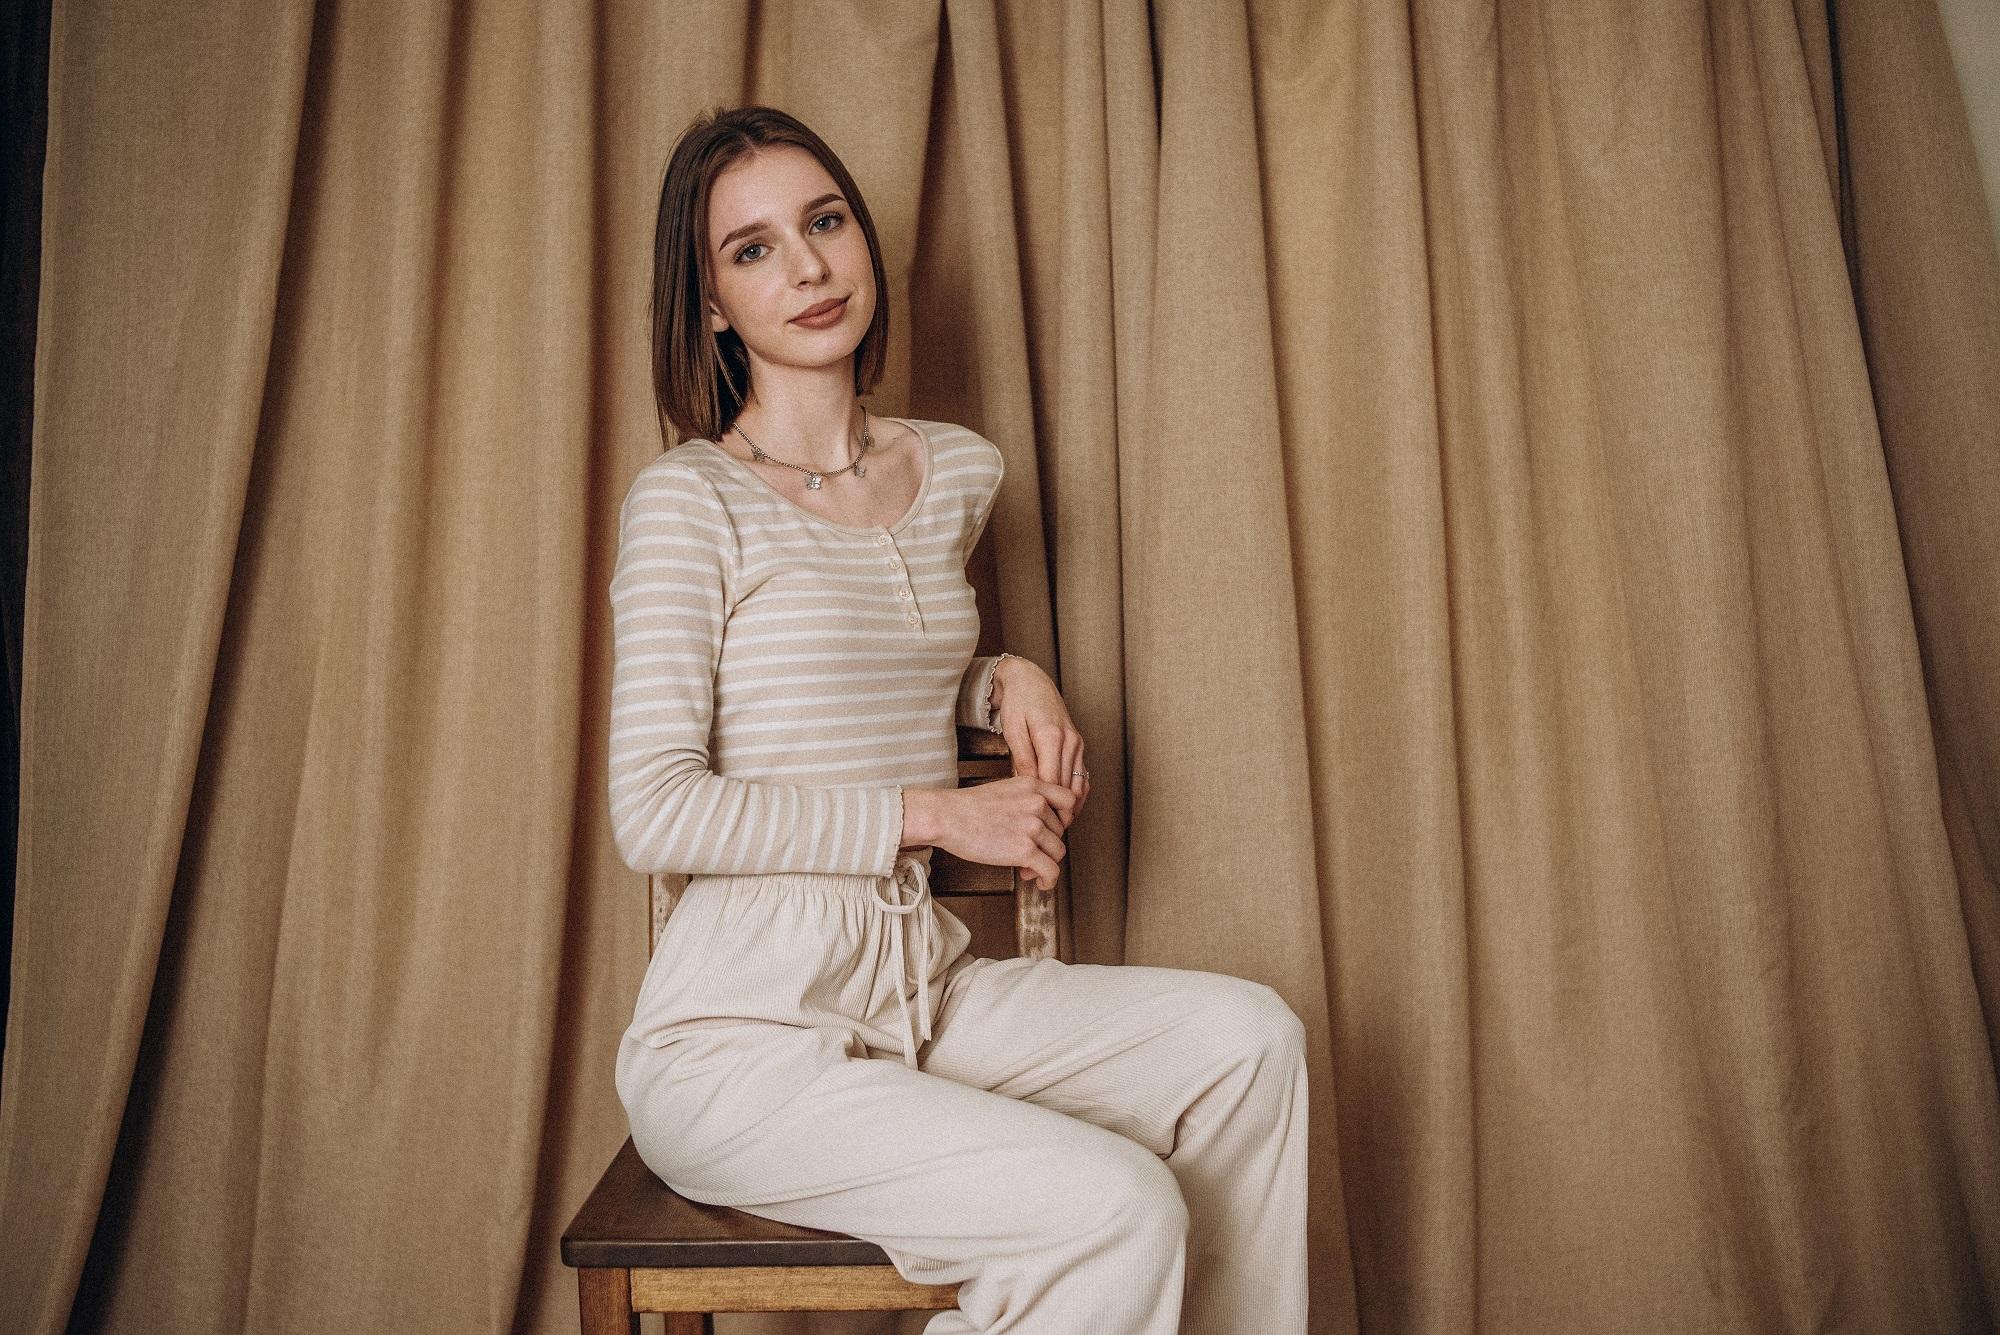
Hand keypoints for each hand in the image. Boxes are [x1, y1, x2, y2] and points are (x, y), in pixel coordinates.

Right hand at [918, 776, 1076, 892]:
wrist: (946, 816)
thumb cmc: (966, 807)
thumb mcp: (1004, 790)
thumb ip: (1026, 801)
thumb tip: (1040, 828)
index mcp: (1033, 786)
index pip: (1069, 801)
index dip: (1063, 819)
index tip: (1050, 831)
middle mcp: (1038, 804)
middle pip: (1060, 832)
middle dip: (1047, 846)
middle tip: (1029, 855)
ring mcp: (1033, 827)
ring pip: (1057, 852)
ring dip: (1045, 864)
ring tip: (1027, 869)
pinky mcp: (1025, 851)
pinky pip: (1051, 871)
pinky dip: (1048, 881)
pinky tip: (1039, 883)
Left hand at [991, 657, 1088, 890]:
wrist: (1030, 680)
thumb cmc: (1017, 704)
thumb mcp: (1013, 730)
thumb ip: (1022, 759)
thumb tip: (1026, 788)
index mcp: (1053, 736)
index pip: (1052, 782)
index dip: (1045, 809)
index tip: (1033, 829)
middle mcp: (1071, 742)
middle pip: (1069, 789)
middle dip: (1059, 818)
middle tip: (1044, 841)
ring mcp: (1078, 744)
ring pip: (1079, 786)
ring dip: (1070, 811)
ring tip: (1055, 834)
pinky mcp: (1078, 746)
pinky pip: (1082, 778)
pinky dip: (1076, 798)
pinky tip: (1065, 814)